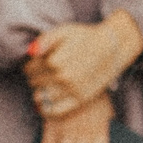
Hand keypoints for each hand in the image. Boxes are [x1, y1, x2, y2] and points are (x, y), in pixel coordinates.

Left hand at [23, 14, 142, 115]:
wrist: (113, 47)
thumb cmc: (86, 37)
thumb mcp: (64, 31)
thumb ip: (45, 40)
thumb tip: (30, 52)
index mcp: (55, 61)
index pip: (29, 69)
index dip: (29, 65)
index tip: (36, 63)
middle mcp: (62, 78)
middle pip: (34, 83)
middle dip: (34, 77)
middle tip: (41, 73)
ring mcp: (72, 90)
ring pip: (41, 97)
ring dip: (39, 91)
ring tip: (45, 85)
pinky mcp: (80, 99)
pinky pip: (55, 111)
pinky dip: (45, 109)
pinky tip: (44, 103)